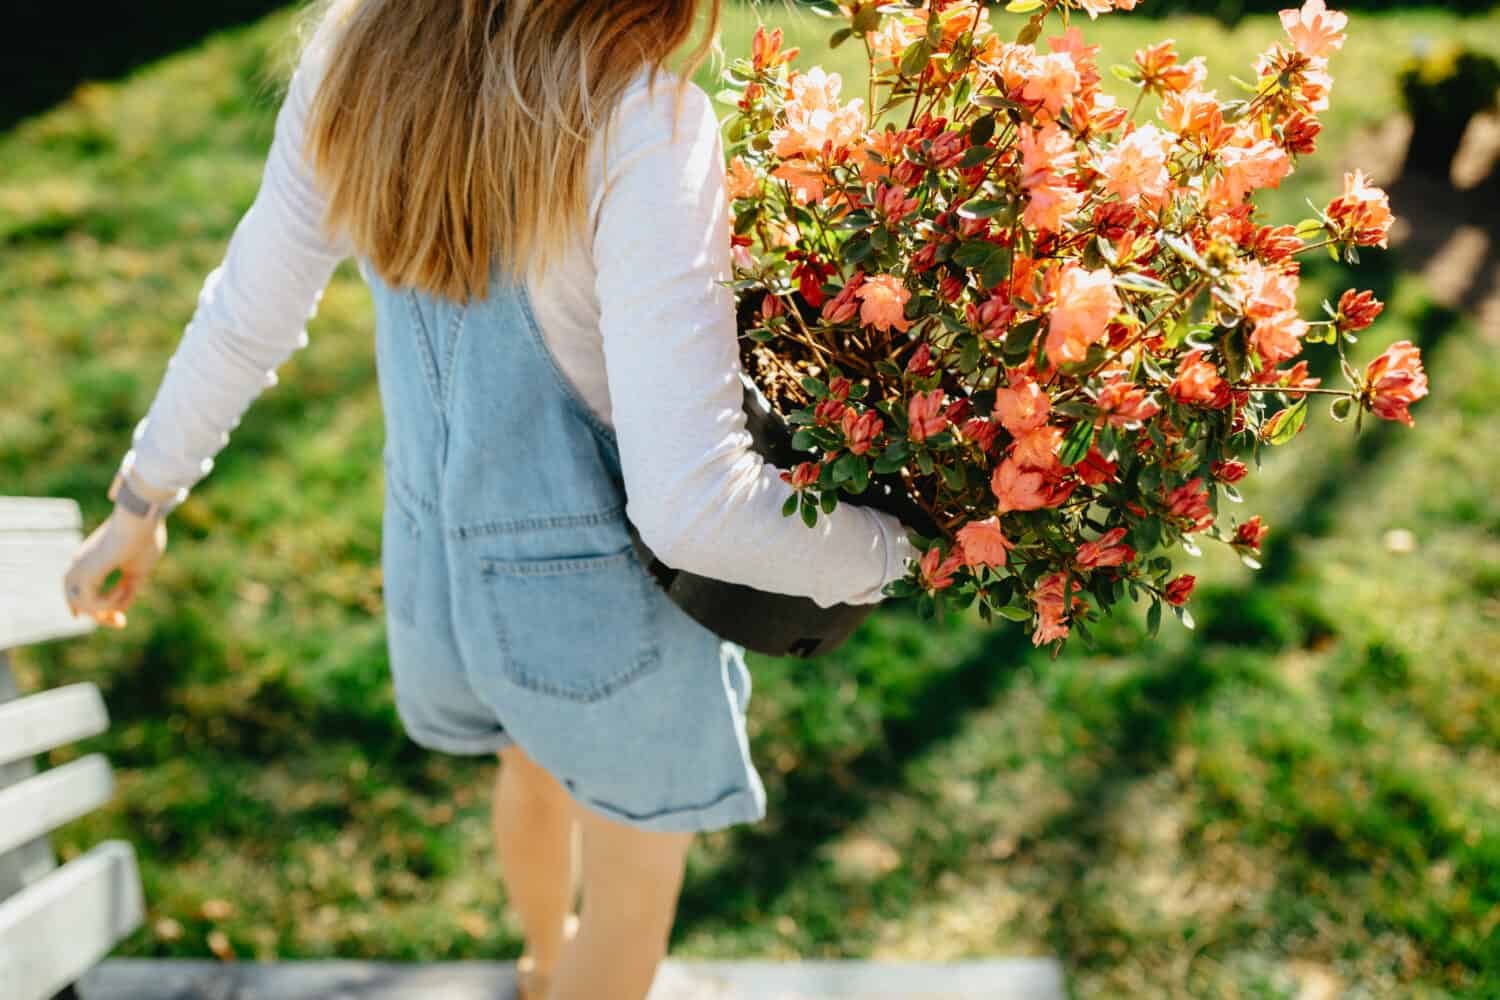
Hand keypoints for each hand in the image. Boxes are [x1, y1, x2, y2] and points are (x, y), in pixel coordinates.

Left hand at [63, 506, 167, 628]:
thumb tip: (120, 609)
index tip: (121, 620)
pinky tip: (123, 588)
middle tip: (121, 623)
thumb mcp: (138, 571)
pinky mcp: (83, 574)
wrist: (141, 521)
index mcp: (90, 563)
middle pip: (79, 604)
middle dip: (101, 617)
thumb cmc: (143, 540)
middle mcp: (78, 567)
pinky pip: (90, 603)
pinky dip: (109, 602)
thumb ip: (128, 590)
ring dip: (108, 608)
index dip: (101, 611)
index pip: (84, 594)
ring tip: (126, 592)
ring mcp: (78, 570)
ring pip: (83, 606)